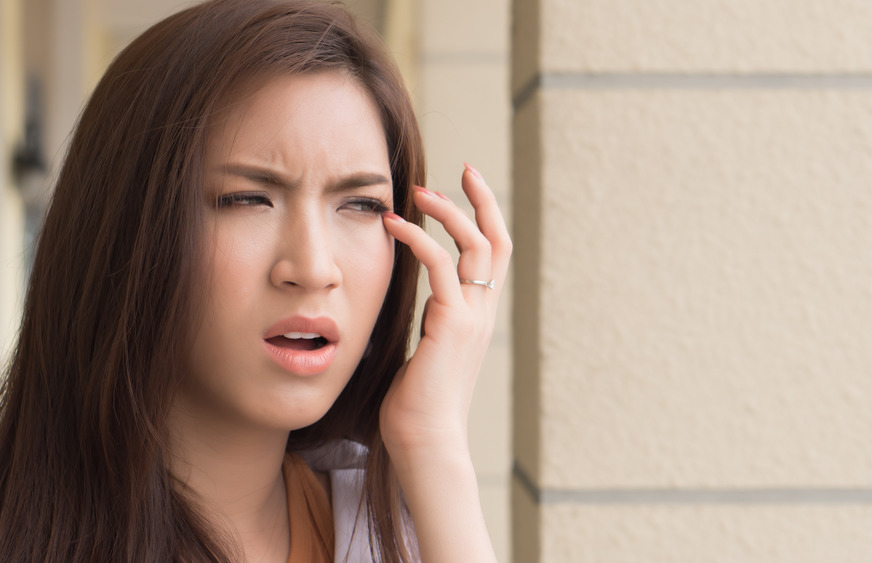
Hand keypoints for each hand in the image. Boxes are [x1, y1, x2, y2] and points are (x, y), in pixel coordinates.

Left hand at [380, 163, 511, 459]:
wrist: (425, 442)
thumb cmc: (416, 404)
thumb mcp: (424, 351)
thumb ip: (427, 322)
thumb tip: (412, 303)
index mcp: (477, 317)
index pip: (494, 256)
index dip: (486, 217)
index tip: (469, 185)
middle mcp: (483, 312)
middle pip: (498, 241)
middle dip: (483, 200)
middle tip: (462, 169)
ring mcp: (472, 317)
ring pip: (475, 245)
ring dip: (448, 211)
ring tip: (417, 192)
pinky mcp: (452, 323)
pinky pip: (440, 265)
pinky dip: (419, 238)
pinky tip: (394, 225)